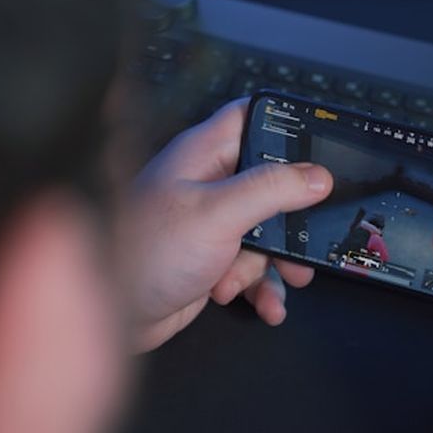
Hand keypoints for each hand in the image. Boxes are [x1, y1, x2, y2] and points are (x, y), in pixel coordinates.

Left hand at [124, 99, 332, 351]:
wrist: (110, 315)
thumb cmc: (144, 252)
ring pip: (269, 233)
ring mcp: (214, 225)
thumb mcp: (217, 213)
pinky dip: (263, 288)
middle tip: (310, 235)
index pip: (253, 118)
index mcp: (206, 155)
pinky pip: (255, 269)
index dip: (288, 125)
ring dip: (279, 262)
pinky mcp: (214, 261)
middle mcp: (211, 185)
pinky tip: (265, 306)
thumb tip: (317, 176)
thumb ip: (271, 189)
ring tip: (282, 281)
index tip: (323, 145)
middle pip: (273, 184)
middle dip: (294, 218)